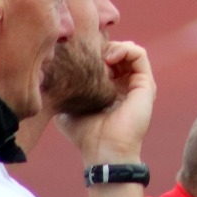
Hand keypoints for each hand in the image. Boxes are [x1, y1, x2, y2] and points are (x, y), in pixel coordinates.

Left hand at [55, 40, 156, 164]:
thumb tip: (50, 76)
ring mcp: (136, 83)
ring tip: (101, 58)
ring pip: (130, 49)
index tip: (79, 56)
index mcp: (108, 88)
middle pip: (117, 50)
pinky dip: (125, 49)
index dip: (93, 51)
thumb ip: (65, 91)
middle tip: (90, 55)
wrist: (104, 150)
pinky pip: (140, 54)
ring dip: (114, 46)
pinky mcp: (146, 84)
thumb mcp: (69, 107)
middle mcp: (124, 83)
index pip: (104, 58)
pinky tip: (109, 59)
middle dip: (102, 46)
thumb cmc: (85, 134)